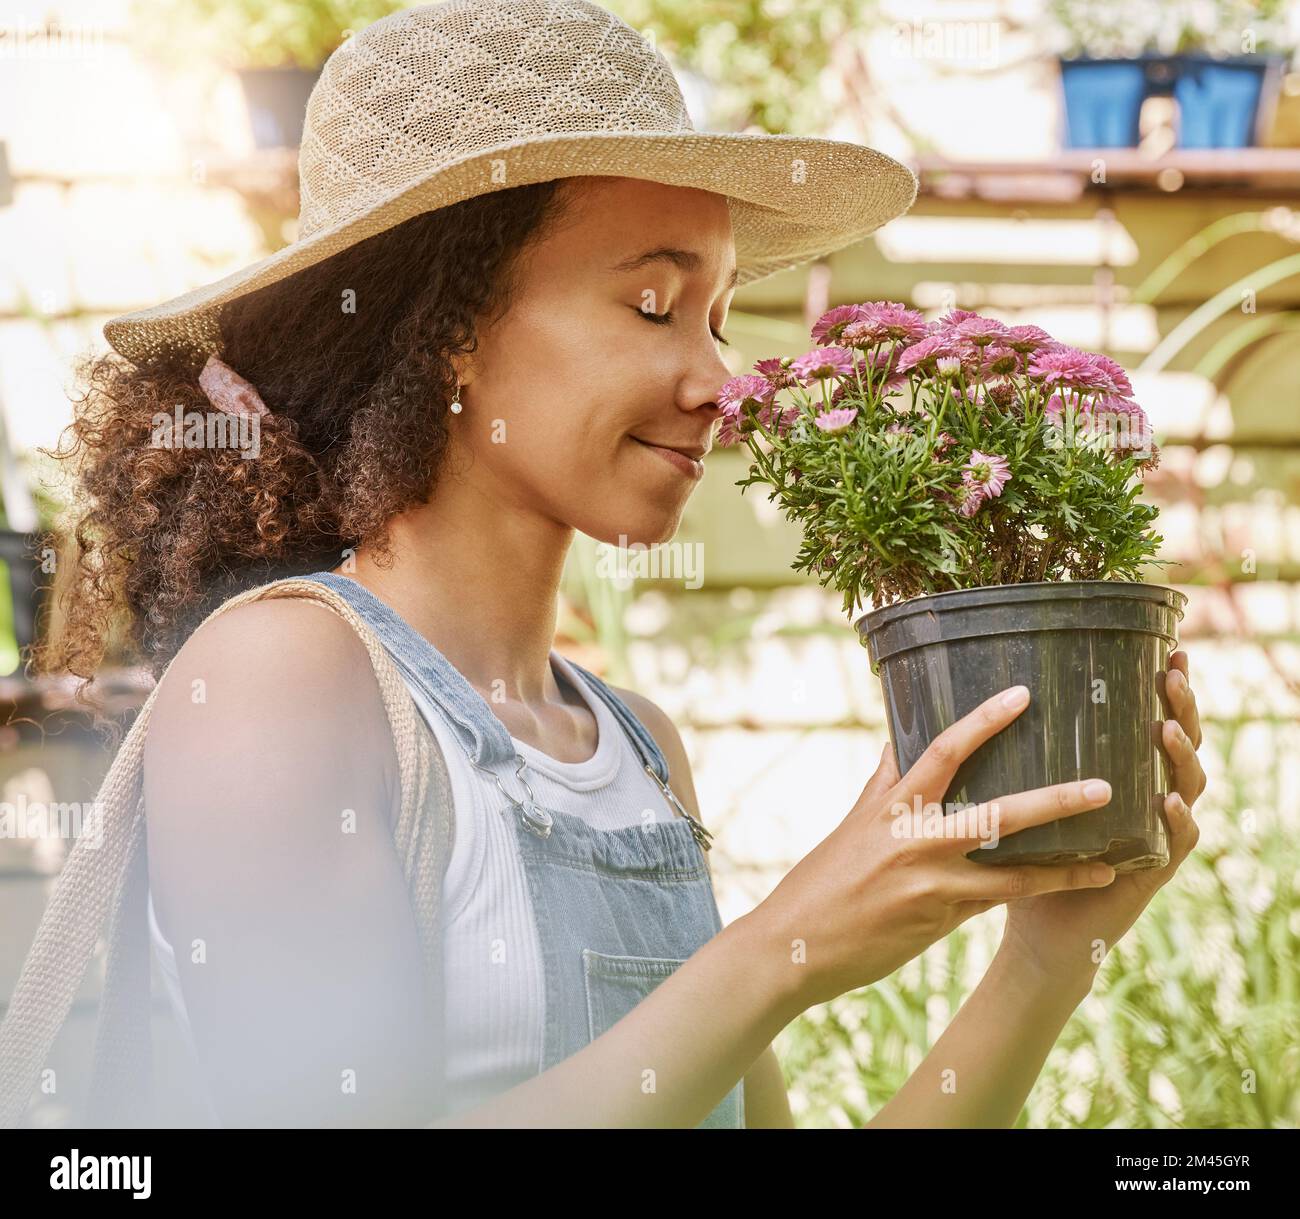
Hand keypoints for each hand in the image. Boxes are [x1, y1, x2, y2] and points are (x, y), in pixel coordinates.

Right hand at [754, 685, 1125, 1012]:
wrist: (794, 944)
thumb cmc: (821, 881)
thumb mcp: (852, 823)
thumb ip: (882, 784)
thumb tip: (894, 741)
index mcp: (890, 806)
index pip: (940, 751)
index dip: (982, 720)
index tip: (1020, 695)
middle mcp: (914, 839)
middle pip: (997, 812)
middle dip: (1053, 798)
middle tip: (1102, 784)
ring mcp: (930, 883)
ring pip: (1012, 866)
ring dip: (1067, 860)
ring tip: (1115, 850)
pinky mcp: (939, 919)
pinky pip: (1002, 901)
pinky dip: (1043, 891)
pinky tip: (1081, 886)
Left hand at [998, 649, 1206, 987]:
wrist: (1039, 934)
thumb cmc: (1022, 863)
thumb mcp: (1006, 802)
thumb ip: (994, 759)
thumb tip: (945, 701)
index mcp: (1112, 775)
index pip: (1143, 721)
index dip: (1157, 689)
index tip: (1163, 648)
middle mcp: (1140, 799)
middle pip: (1171, 743)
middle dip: (1178, 705)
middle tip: (1174, 670)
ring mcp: (1152, 835)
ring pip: (1184, 786)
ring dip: (1179, 756)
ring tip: (1168, 727)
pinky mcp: (1150, 873)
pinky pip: (1174, 844)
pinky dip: (1177, 822)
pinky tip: (1170, 800)